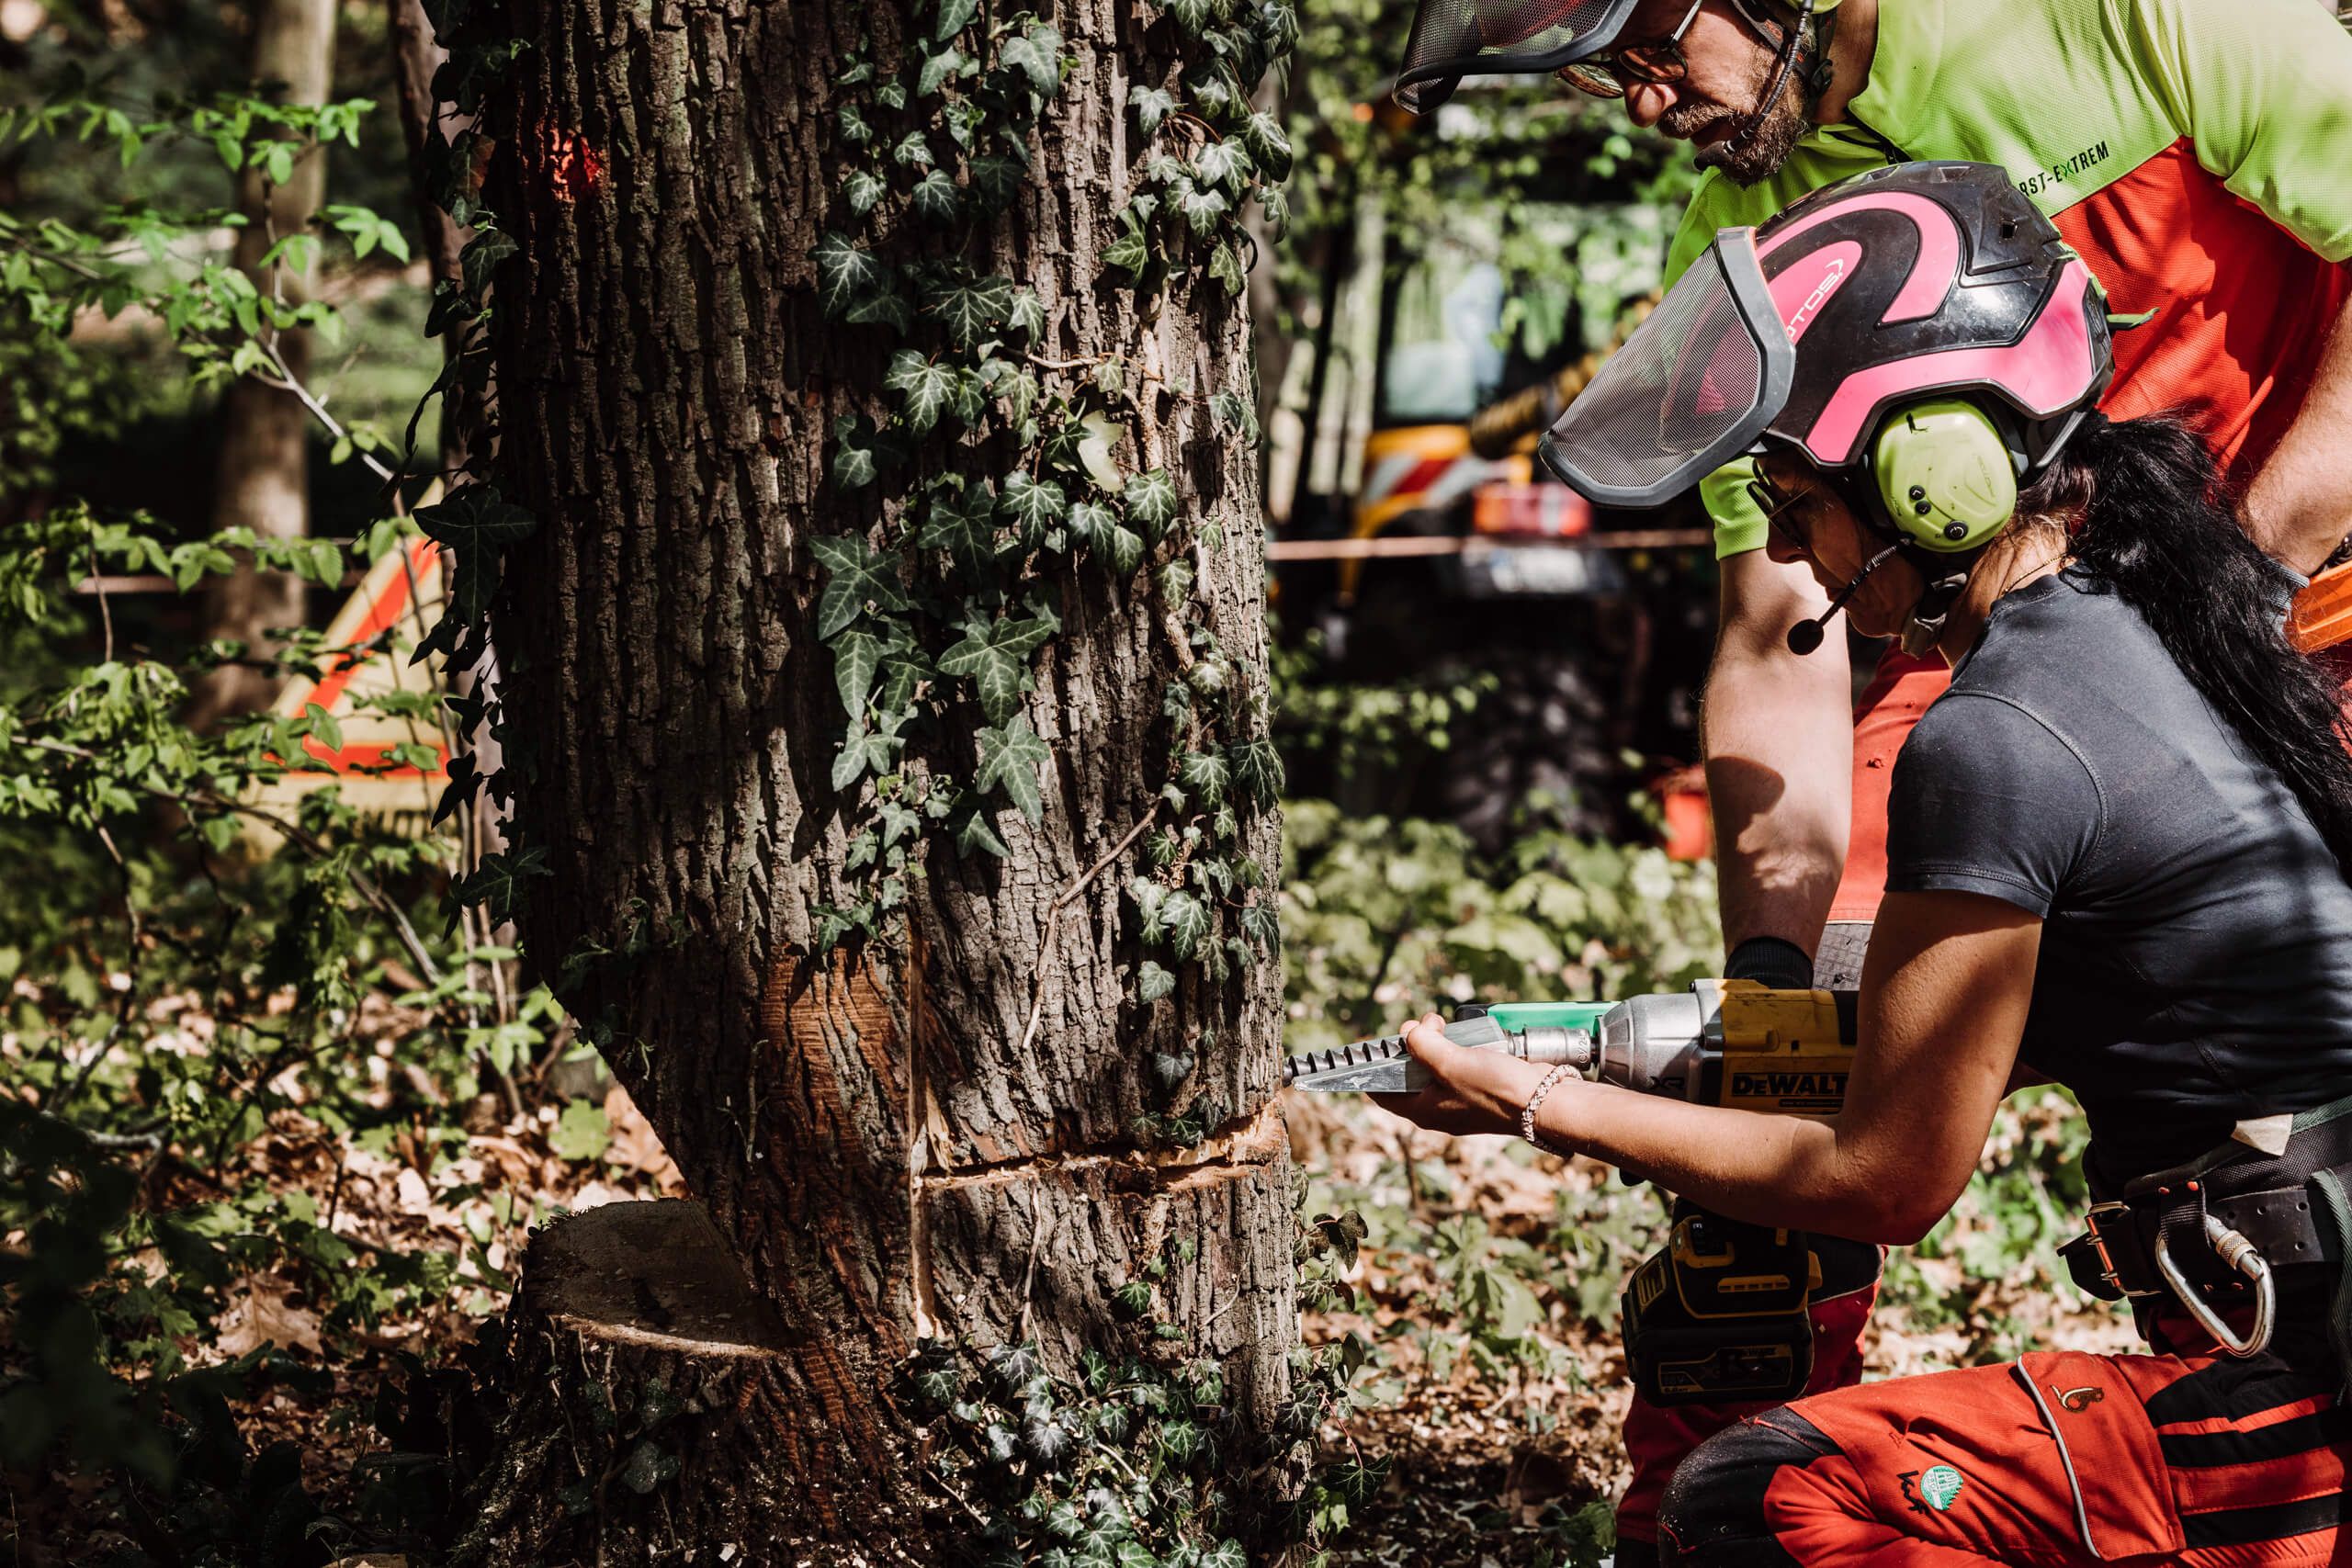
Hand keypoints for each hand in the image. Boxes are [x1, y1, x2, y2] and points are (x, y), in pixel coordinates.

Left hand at [1368, 1013, 1558, 1139]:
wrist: (1544, 1101)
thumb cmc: (1494, 1088)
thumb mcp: (1449, 1063)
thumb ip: (1423, 1046)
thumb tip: (1410, 1033)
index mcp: (1423, 1110)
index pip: (1383, 1093)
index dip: (1375, 1068)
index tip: (1376, 1044)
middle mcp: (1439, 1108)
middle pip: (1410, 1074)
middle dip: (1412, 1045)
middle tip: (1425, 1024)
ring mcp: (1461, 1099)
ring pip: (1436, 1066)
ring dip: (1435, 1042)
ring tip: (1441, 1023)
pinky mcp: (1481, 1088)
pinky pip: (1459, 1065)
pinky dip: (1457, 1048)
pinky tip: (1464, 1034)